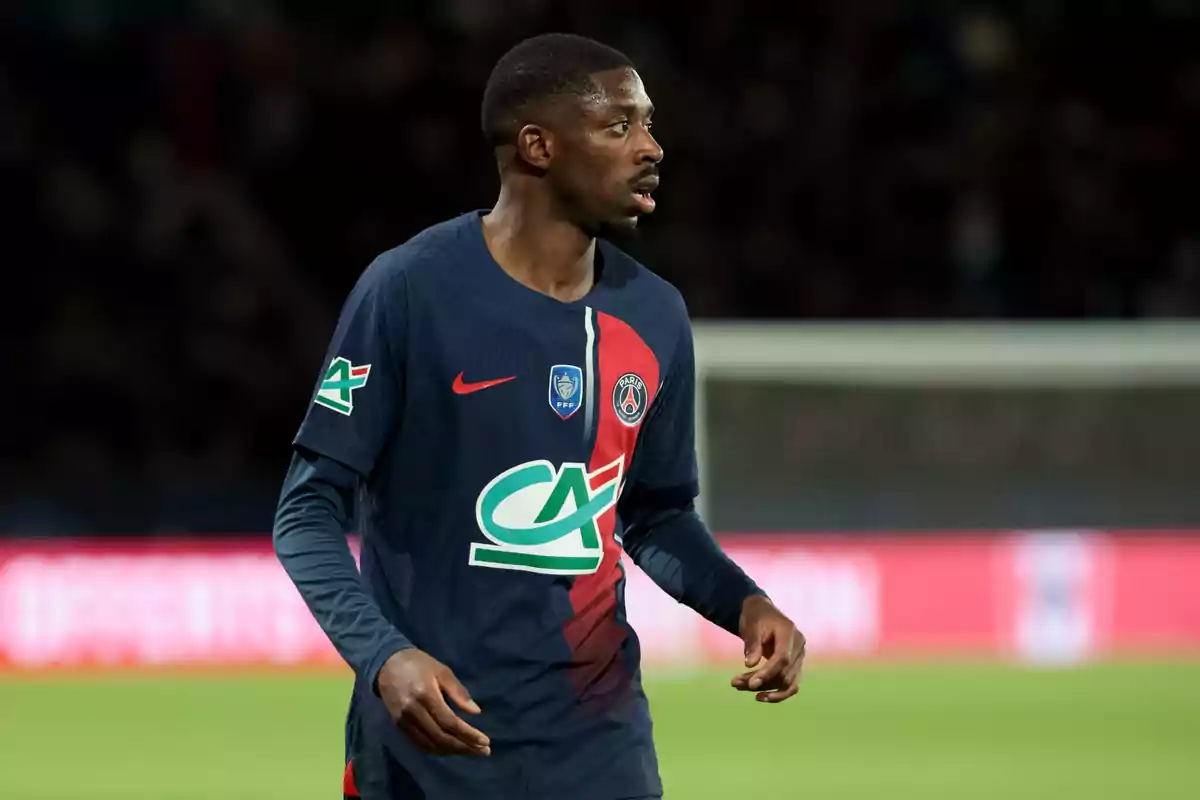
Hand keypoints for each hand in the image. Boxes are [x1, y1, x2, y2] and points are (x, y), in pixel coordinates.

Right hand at [376, 649, 491, 755]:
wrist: (387, 664)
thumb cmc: (419, 664)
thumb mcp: (442, 670)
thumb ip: (459, 692)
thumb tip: (476, 712)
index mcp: (425, 695)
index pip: (449, 722)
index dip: (468, 735)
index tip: (485, 741)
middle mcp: (413, 712)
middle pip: (441, 738)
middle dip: (464, 747)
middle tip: (483, 751)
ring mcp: (404, 721)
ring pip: (430, 745)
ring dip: (452, 751)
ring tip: (471, 751)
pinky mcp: (399, 726)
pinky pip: (419, 744)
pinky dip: (437, 750)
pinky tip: (450, 749)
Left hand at [731, 594, 804, 702]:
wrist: (762, 613)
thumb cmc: (755, 617)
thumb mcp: (751, 626)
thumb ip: (752, 644)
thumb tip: (750, 665)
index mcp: (789, 632)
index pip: (782, 658)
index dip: (767, 673)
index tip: (750, 684)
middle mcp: (799, 645)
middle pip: (784, 673)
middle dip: (760, 681)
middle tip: (734, 683)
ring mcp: (799, 656)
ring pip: (786, 682)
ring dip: (765, 688)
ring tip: (739, 686)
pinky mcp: (795, 665)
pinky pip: (791, 684)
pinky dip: (777, 693)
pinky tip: (760, 697)